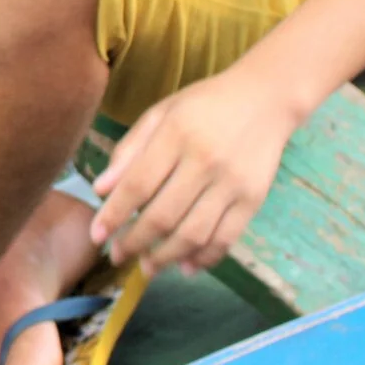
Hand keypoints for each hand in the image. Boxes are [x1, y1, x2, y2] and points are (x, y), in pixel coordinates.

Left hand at [89, 69, 305, 274]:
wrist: (266, 98)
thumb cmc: (204, 104)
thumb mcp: (161, 113)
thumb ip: (129, 150)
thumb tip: (100, 189)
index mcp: (176, 135)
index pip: (138, 185)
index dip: (114, 215)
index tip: (98, 236)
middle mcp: (205, 162)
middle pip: (163, 216)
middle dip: (135, 243)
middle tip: (119, 256)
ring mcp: (232, 184)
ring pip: (194, 234)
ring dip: (166, 257)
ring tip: (147, 267)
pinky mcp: (254, 199)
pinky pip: (226, 238)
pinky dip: (204, 258)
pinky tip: (185, 266)